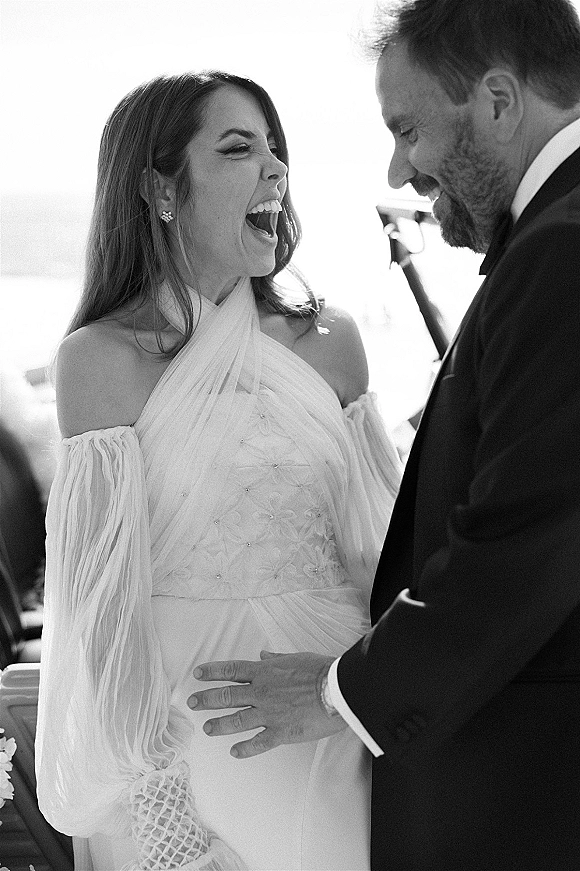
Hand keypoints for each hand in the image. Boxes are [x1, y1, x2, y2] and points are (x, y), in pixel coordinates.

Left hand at [187, 651, 345, 757]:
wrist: (336, 689)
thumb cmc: (320, 670)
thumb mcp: (295, 657)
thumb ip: (276, 659)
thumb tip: (263, 655)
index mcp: (265, 672)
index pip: (231, 670)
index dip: (212, 672)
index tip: (198, 673)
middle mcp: (261, 692)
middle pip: (226, 696)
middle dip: (206, 699)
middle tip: (192, 702)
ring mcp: (269, 713)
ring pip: (236, 720)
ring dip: (219, 724)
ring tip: (207, 729)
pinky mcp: (280, 732)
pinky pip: (258, 742)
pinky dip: (245, 748)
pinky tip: (235, 752)